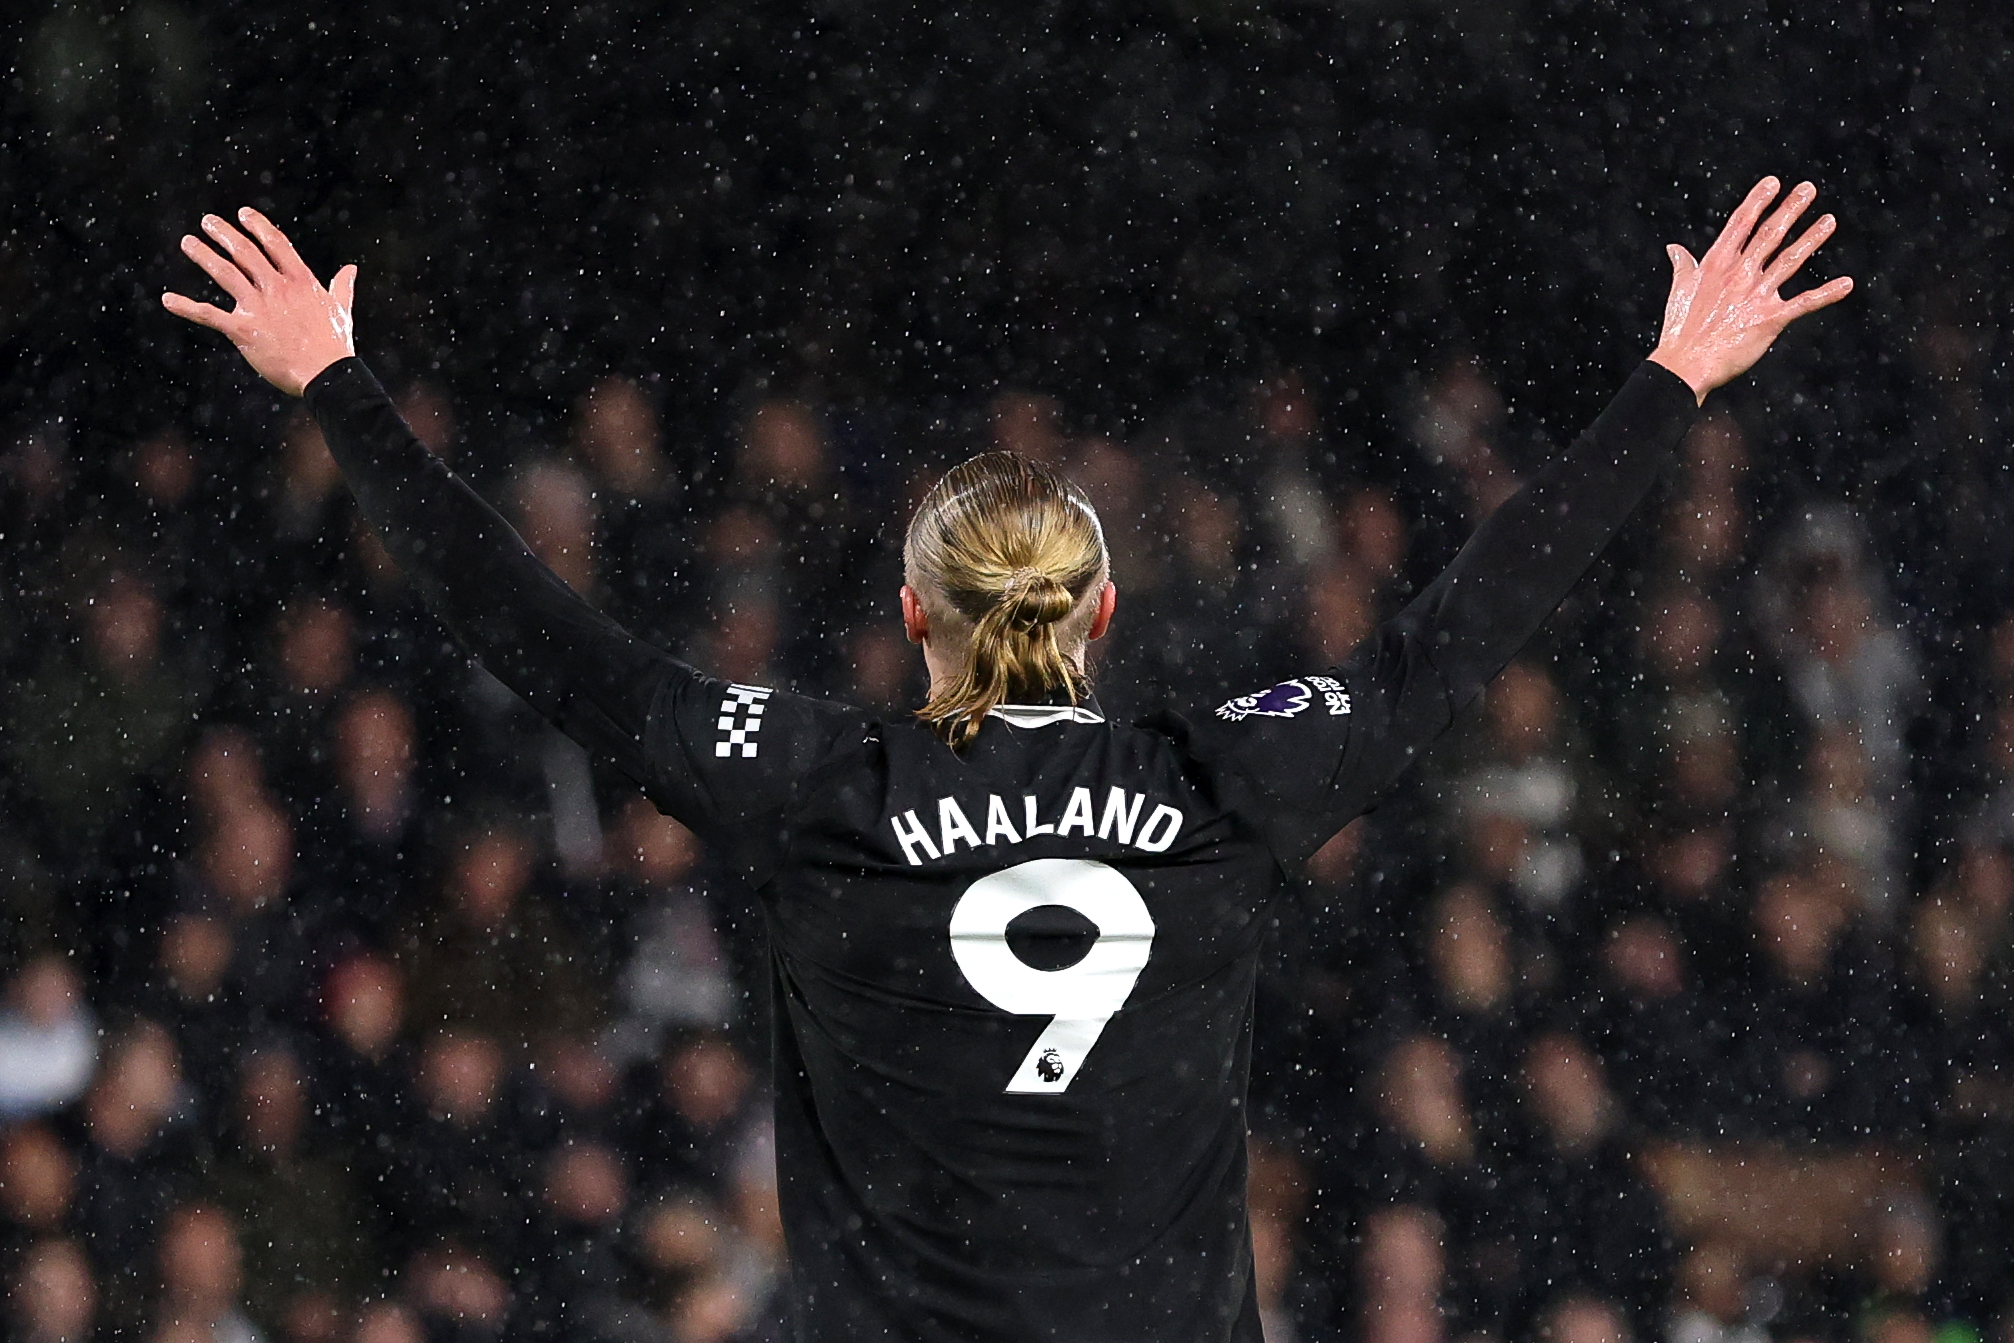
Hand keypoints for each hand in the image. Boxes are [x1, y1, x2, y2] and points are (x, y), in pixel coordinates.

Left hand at [162, 208, 357, 397]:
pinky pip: (209, 315)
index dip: (258, 227)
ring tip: (188, 242)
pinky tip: (168, 299)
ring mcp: (259, 308)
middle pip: (246, 253)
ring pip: (225, 274)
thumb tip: (351, 268)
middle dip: (224, 234)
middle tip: (207, 221)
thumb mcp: (341, 310)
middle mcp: (277, 289)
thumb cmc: (336, 346)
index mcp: (301, 282)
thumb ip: (342, 286)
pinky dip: (186, 306)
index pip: (276, 244)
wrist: (327, 376)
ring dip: (204, 255)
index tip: (243, 213)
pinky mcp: (243, 330)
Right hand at [1649, 177, 1853, 403]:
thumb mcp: (1678, 290)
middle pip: (1769, 235)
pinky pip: (1804, 303)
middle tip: (1808, 189)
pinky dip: (1826, 294)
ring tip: (1829, 221)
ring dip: (1811, 239)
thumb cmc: (1679, 330)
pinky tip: (1846, 284)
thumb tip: (1674, 247)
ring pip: (1790, 260)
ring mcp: (1756, 295)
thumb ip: (1683, 265)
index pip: (1740, 225)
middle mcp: (1739, 274)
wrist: (1684, 365)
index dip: (1757, 202)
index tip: (1773, 182)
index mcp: (1716, 265)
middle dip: (1790, 210)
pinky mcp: (1770, 319)